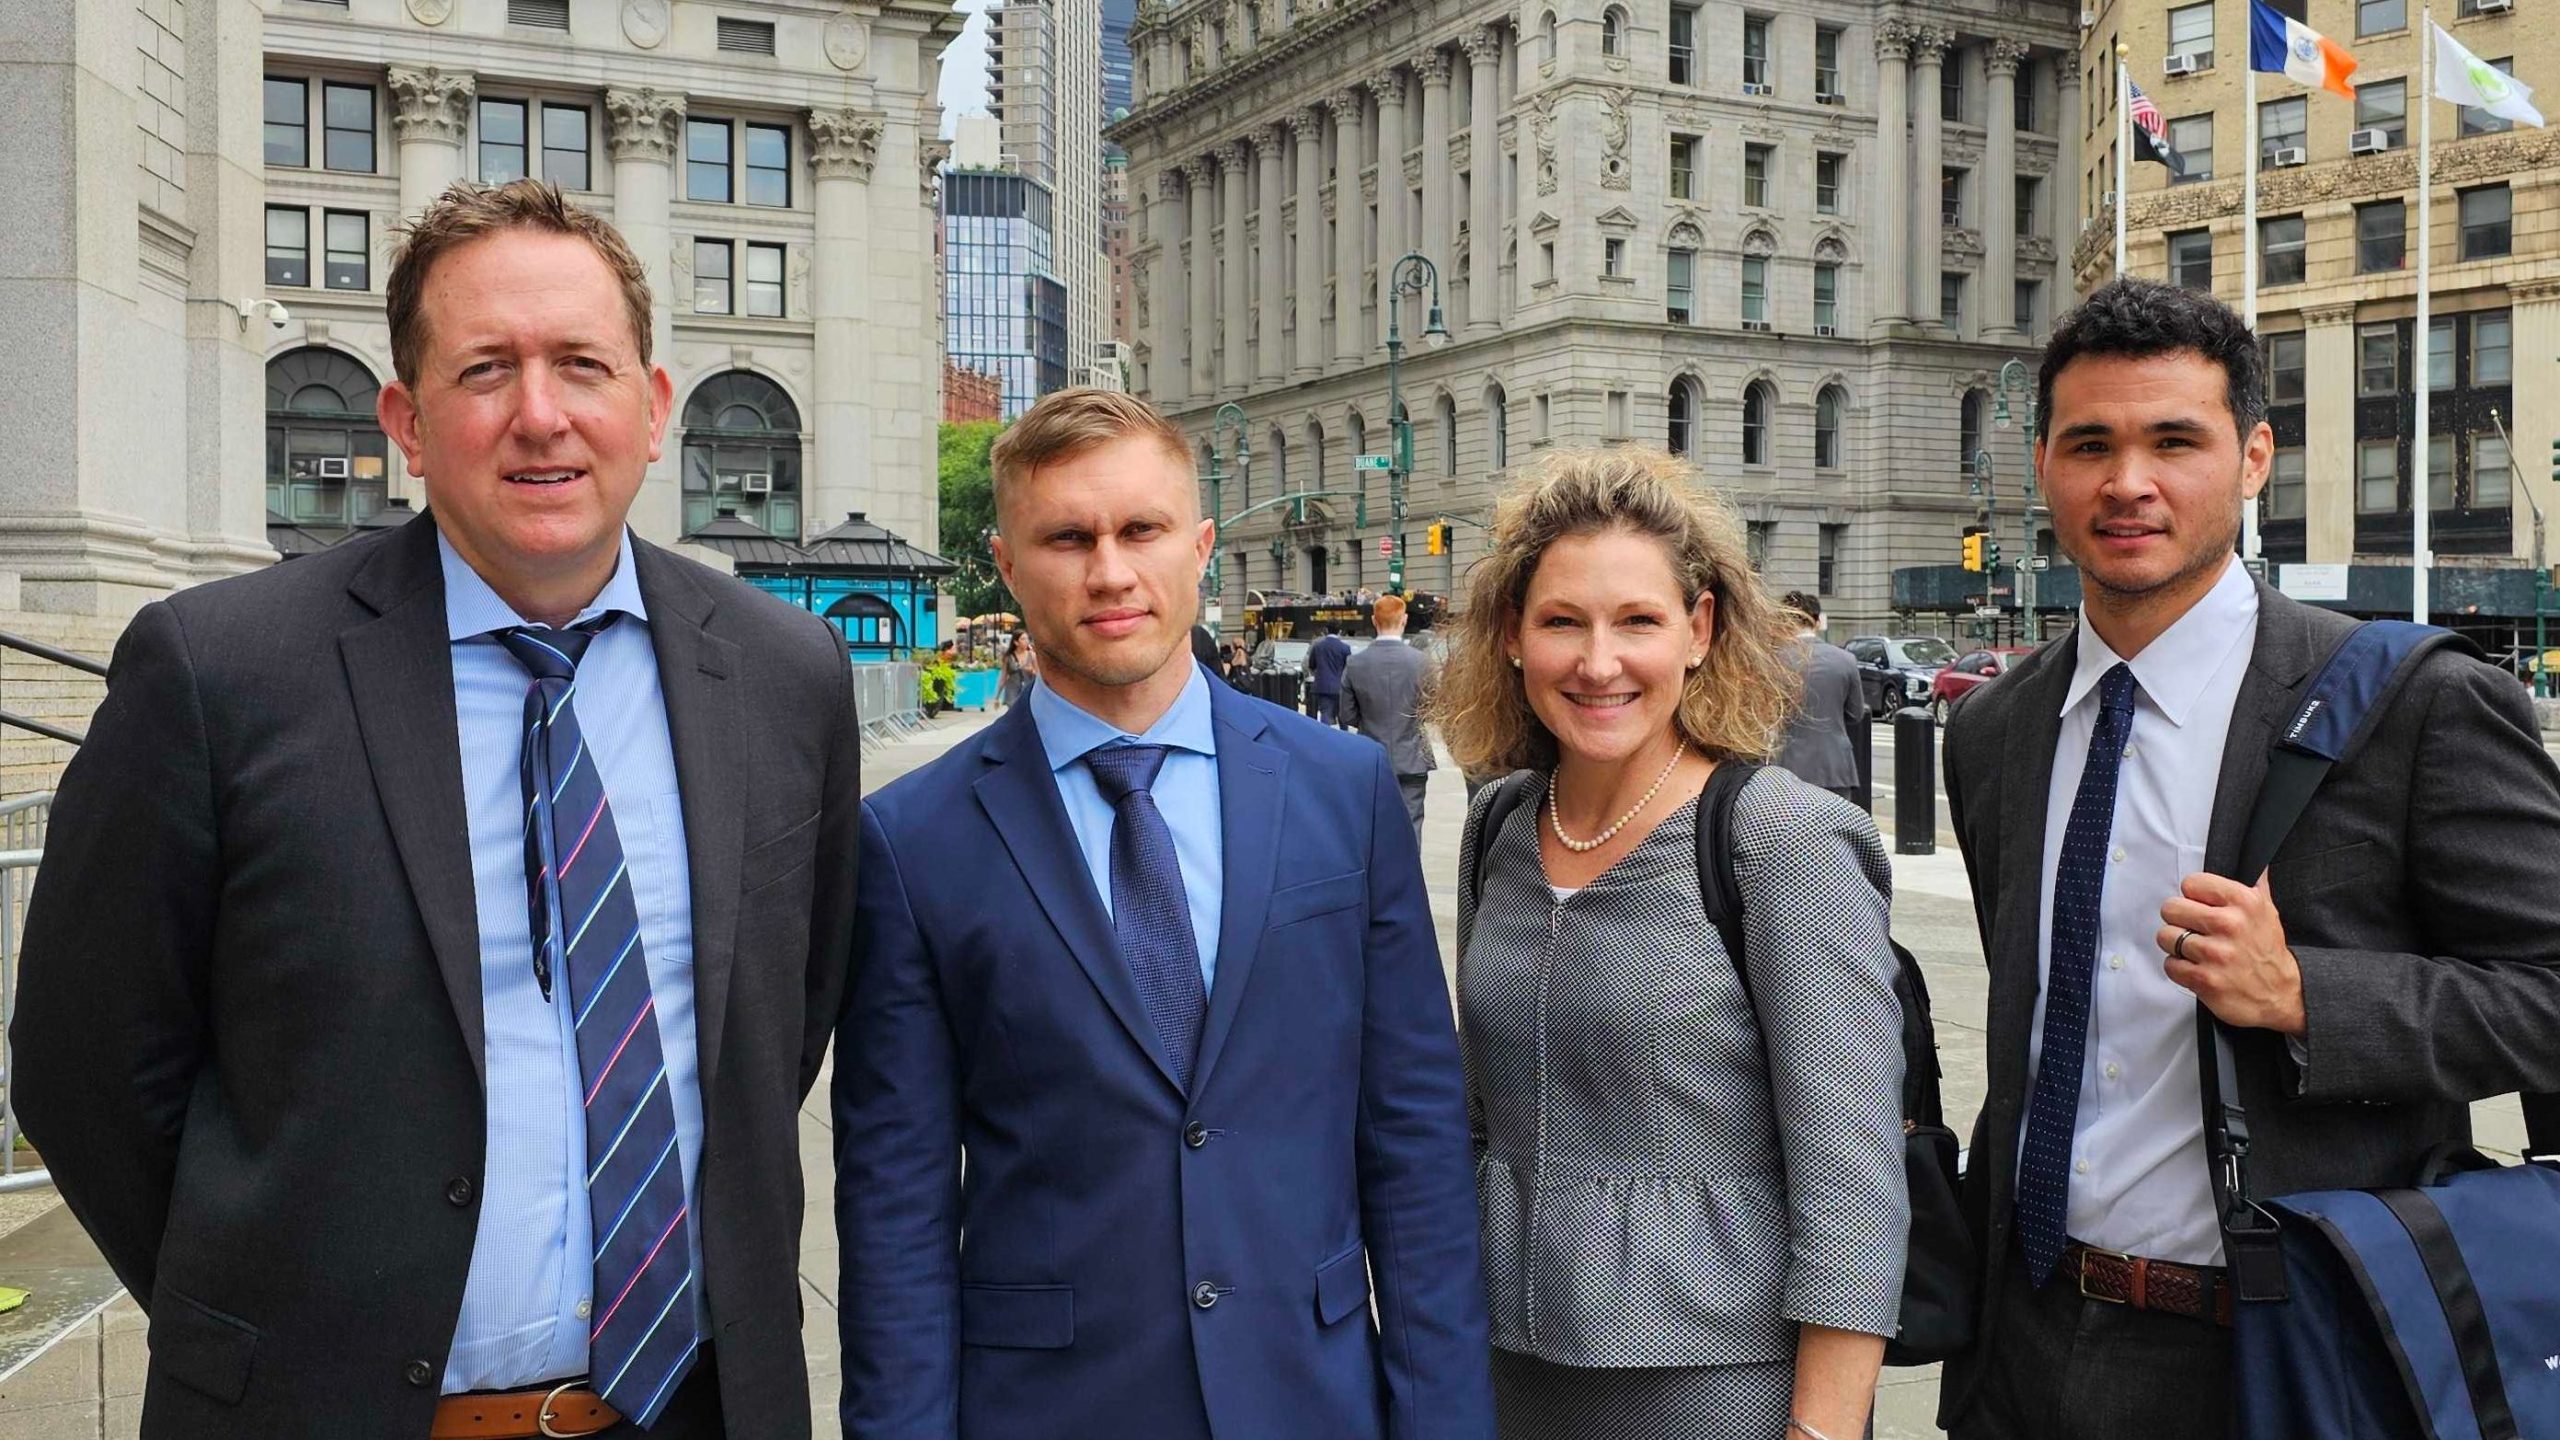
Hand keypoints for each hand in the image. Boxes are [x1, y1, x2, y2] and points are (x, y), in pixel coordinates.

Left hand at [2156, 873, 2306, 1035]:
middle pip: (2171, 908)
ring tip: (2195, 951)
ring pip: (2166, 936)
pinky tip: (2195, 968)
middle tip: (2193, 930)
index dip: (2192, 897)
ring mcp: (2216, 953)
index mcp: (2244, 901)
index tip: (2201, 907)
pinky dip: (2178, 968)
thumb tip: (2256, 860)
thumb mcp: (2267, 911)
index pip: (2191, 883)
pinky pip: (2169, 964)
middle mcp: (2230, 924)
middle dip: (2178, 920)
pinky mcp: (2204, 979)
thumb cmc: (2267, 951)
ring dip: (2176, 946)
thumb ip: (2255, 884)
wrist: (2281, 994)